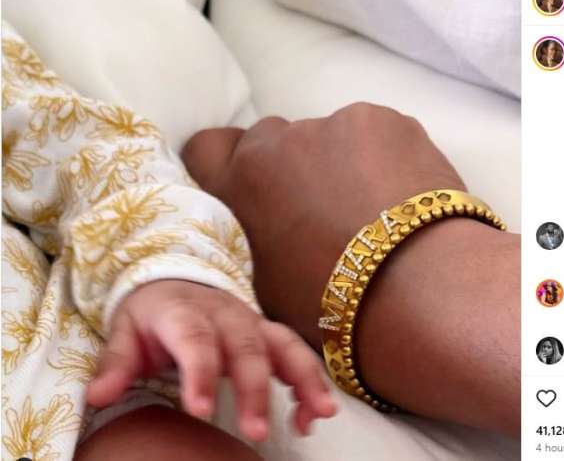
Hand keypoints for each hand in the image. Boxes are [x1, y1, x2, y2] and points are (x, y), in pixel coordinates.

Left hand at [86, 280, 336, 440]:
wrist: (178, 278)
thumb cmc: (151, 313)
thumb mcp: (125, 330)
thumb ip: (115, 363)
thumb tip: (97, 398)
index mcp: (185, 312)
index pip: (196, 340)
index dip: (201, 373)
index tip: (201, 411)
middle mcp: (227, 315)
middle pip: (246, 349)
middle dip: (255, 390)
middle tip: (257, 432)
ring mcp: (253, 323)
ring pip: (285, 347)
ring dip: (305, 380)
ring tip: (320, 414)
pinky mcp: (270, 335)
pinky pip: (297, 354)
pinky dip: (311, 382)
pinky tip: (315, 414)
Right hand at [180, 103, 465, 342]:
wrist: (419, 291)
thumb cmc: (336, 308)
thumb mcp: (264, 286)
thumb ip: (251, 237)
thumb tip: (264, 224)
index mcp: (238, 186)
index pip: (208, 148)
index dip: (230, 164)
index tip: (258, 187)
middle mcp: (276, 142)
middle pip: (275, 141)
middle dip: (294, 167)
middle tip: (328, 209)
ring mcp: (333, 124)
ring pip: (332, 137)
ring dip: (345, 163)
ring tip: (379, 211)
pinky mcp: (383, 119)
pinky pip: (377, 134)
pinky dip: (388, 159)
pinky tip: (405, 199)